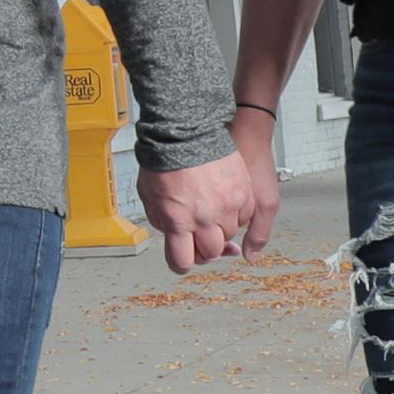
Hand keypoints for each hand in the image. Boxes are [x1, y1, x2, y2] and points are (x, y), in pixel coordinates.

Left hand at [139, 142, 272, 271]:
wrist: (188, 130)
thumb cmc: (166, 157)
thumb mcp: (149, 194)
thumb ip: (161, 220)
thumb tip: (172, 236)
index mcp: (178, 221)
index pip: (182, 261)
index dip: (180, 263)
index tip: (181, 259)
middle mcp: (205, 217)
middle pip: (210, 253)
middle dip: (202, 249)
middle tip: (196, 239)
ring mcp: (227, 206)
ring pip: (229, 236)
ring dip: (219, 231)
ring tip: (209, 216)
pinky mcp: (242, 193)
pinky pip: (244, 217)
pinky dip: (235, 216)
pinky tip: (224, 206)